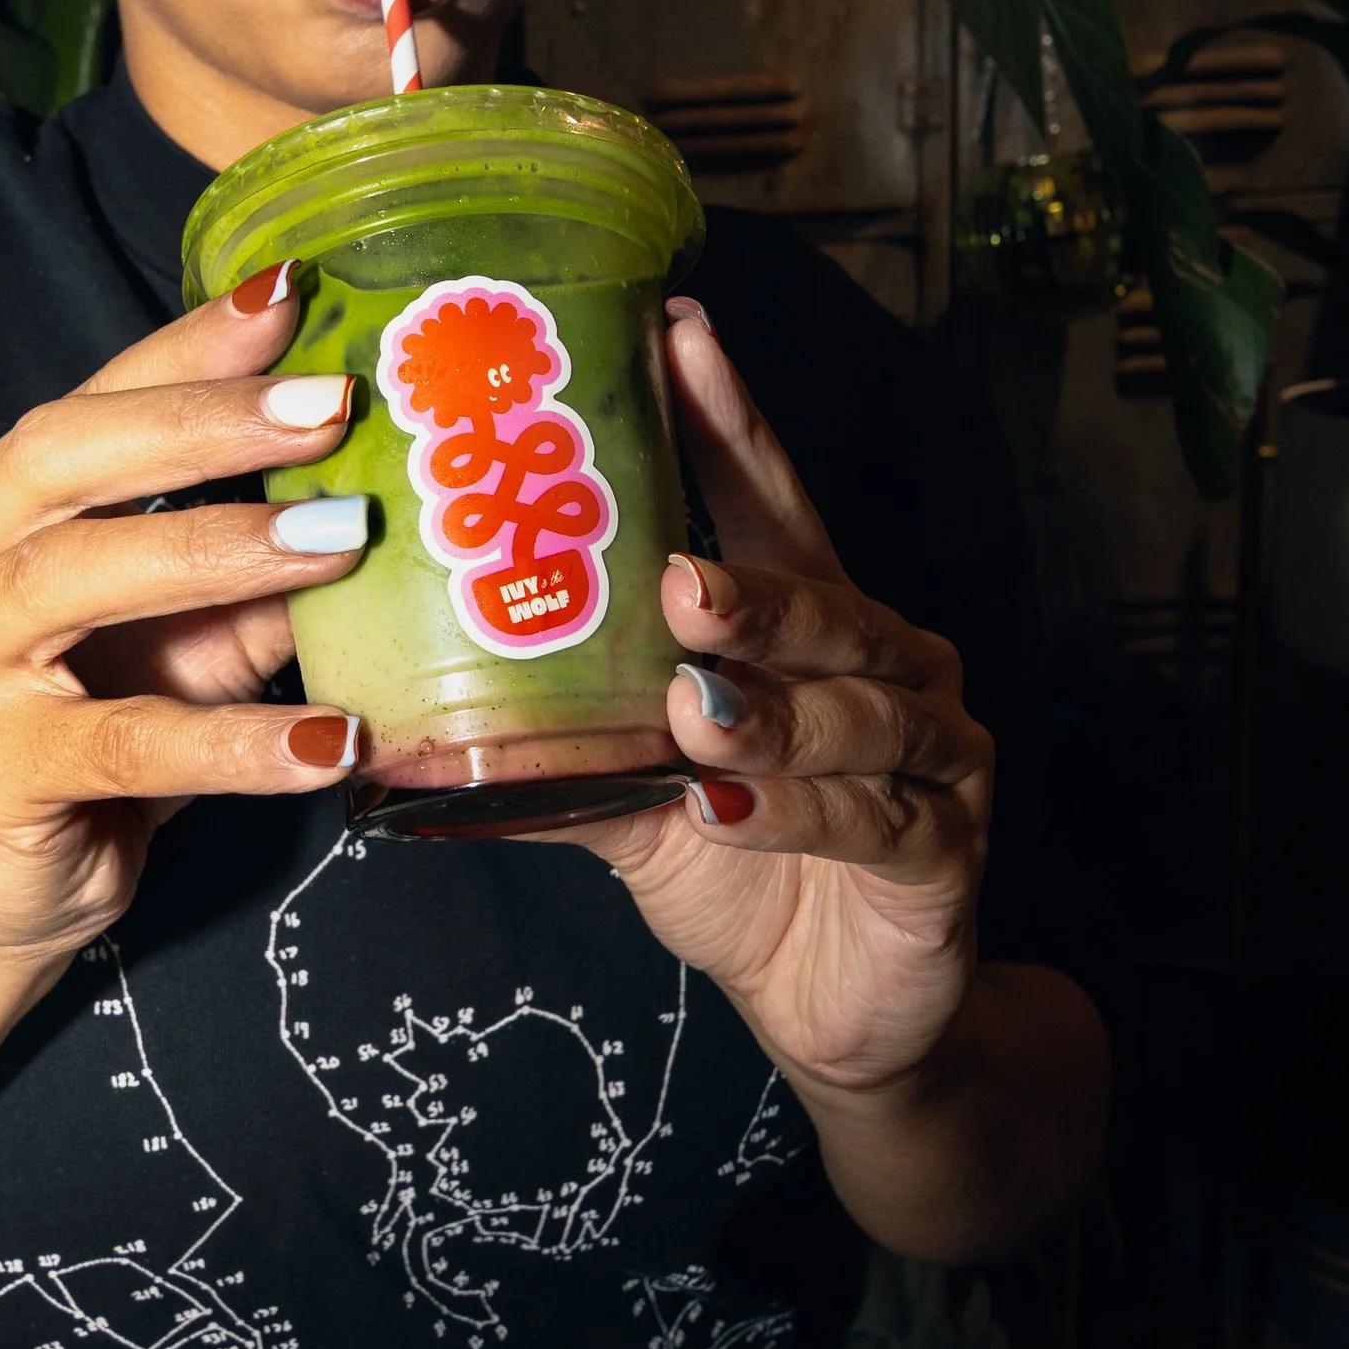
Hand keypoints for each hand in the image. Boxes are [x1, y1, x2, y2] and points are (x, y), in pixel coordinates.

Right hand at [0, 270, 366, 970]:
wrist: (17, 891)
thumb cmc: (111, 732)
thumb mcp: (197, 634)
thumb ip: (260, 568)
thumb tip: (380, 481)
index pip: (90, 404)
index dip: (187, 349)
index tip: (291, 293)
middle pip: (59, 460)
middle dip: (199, 424)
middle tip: (328, 405)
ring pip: (71, 578)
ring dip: (213, 549)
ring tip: (340, 539)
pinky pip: (124, 744)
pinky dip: (233, 741)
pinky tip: (326, 741)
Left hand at [563, 298, 991, 1100]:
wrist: (841, 1011)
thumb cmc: (740, 873)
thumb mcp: (637, 805)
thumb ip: (557, 755)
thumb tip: (401, 733)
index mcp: (813, 625)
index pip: (769, 503)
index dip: (728, 422)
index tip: (679, 336)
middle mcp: (887, 666)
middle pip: (822, 603)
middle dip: (750, 592)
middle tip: (675, 579)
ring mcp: (933, 755)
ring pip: (857, 713)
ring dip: (771, 716)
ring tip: (696, 713)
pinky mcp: (946, 848)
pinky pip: (874, 819)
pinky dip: (798, 813)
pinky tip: (731, 810)